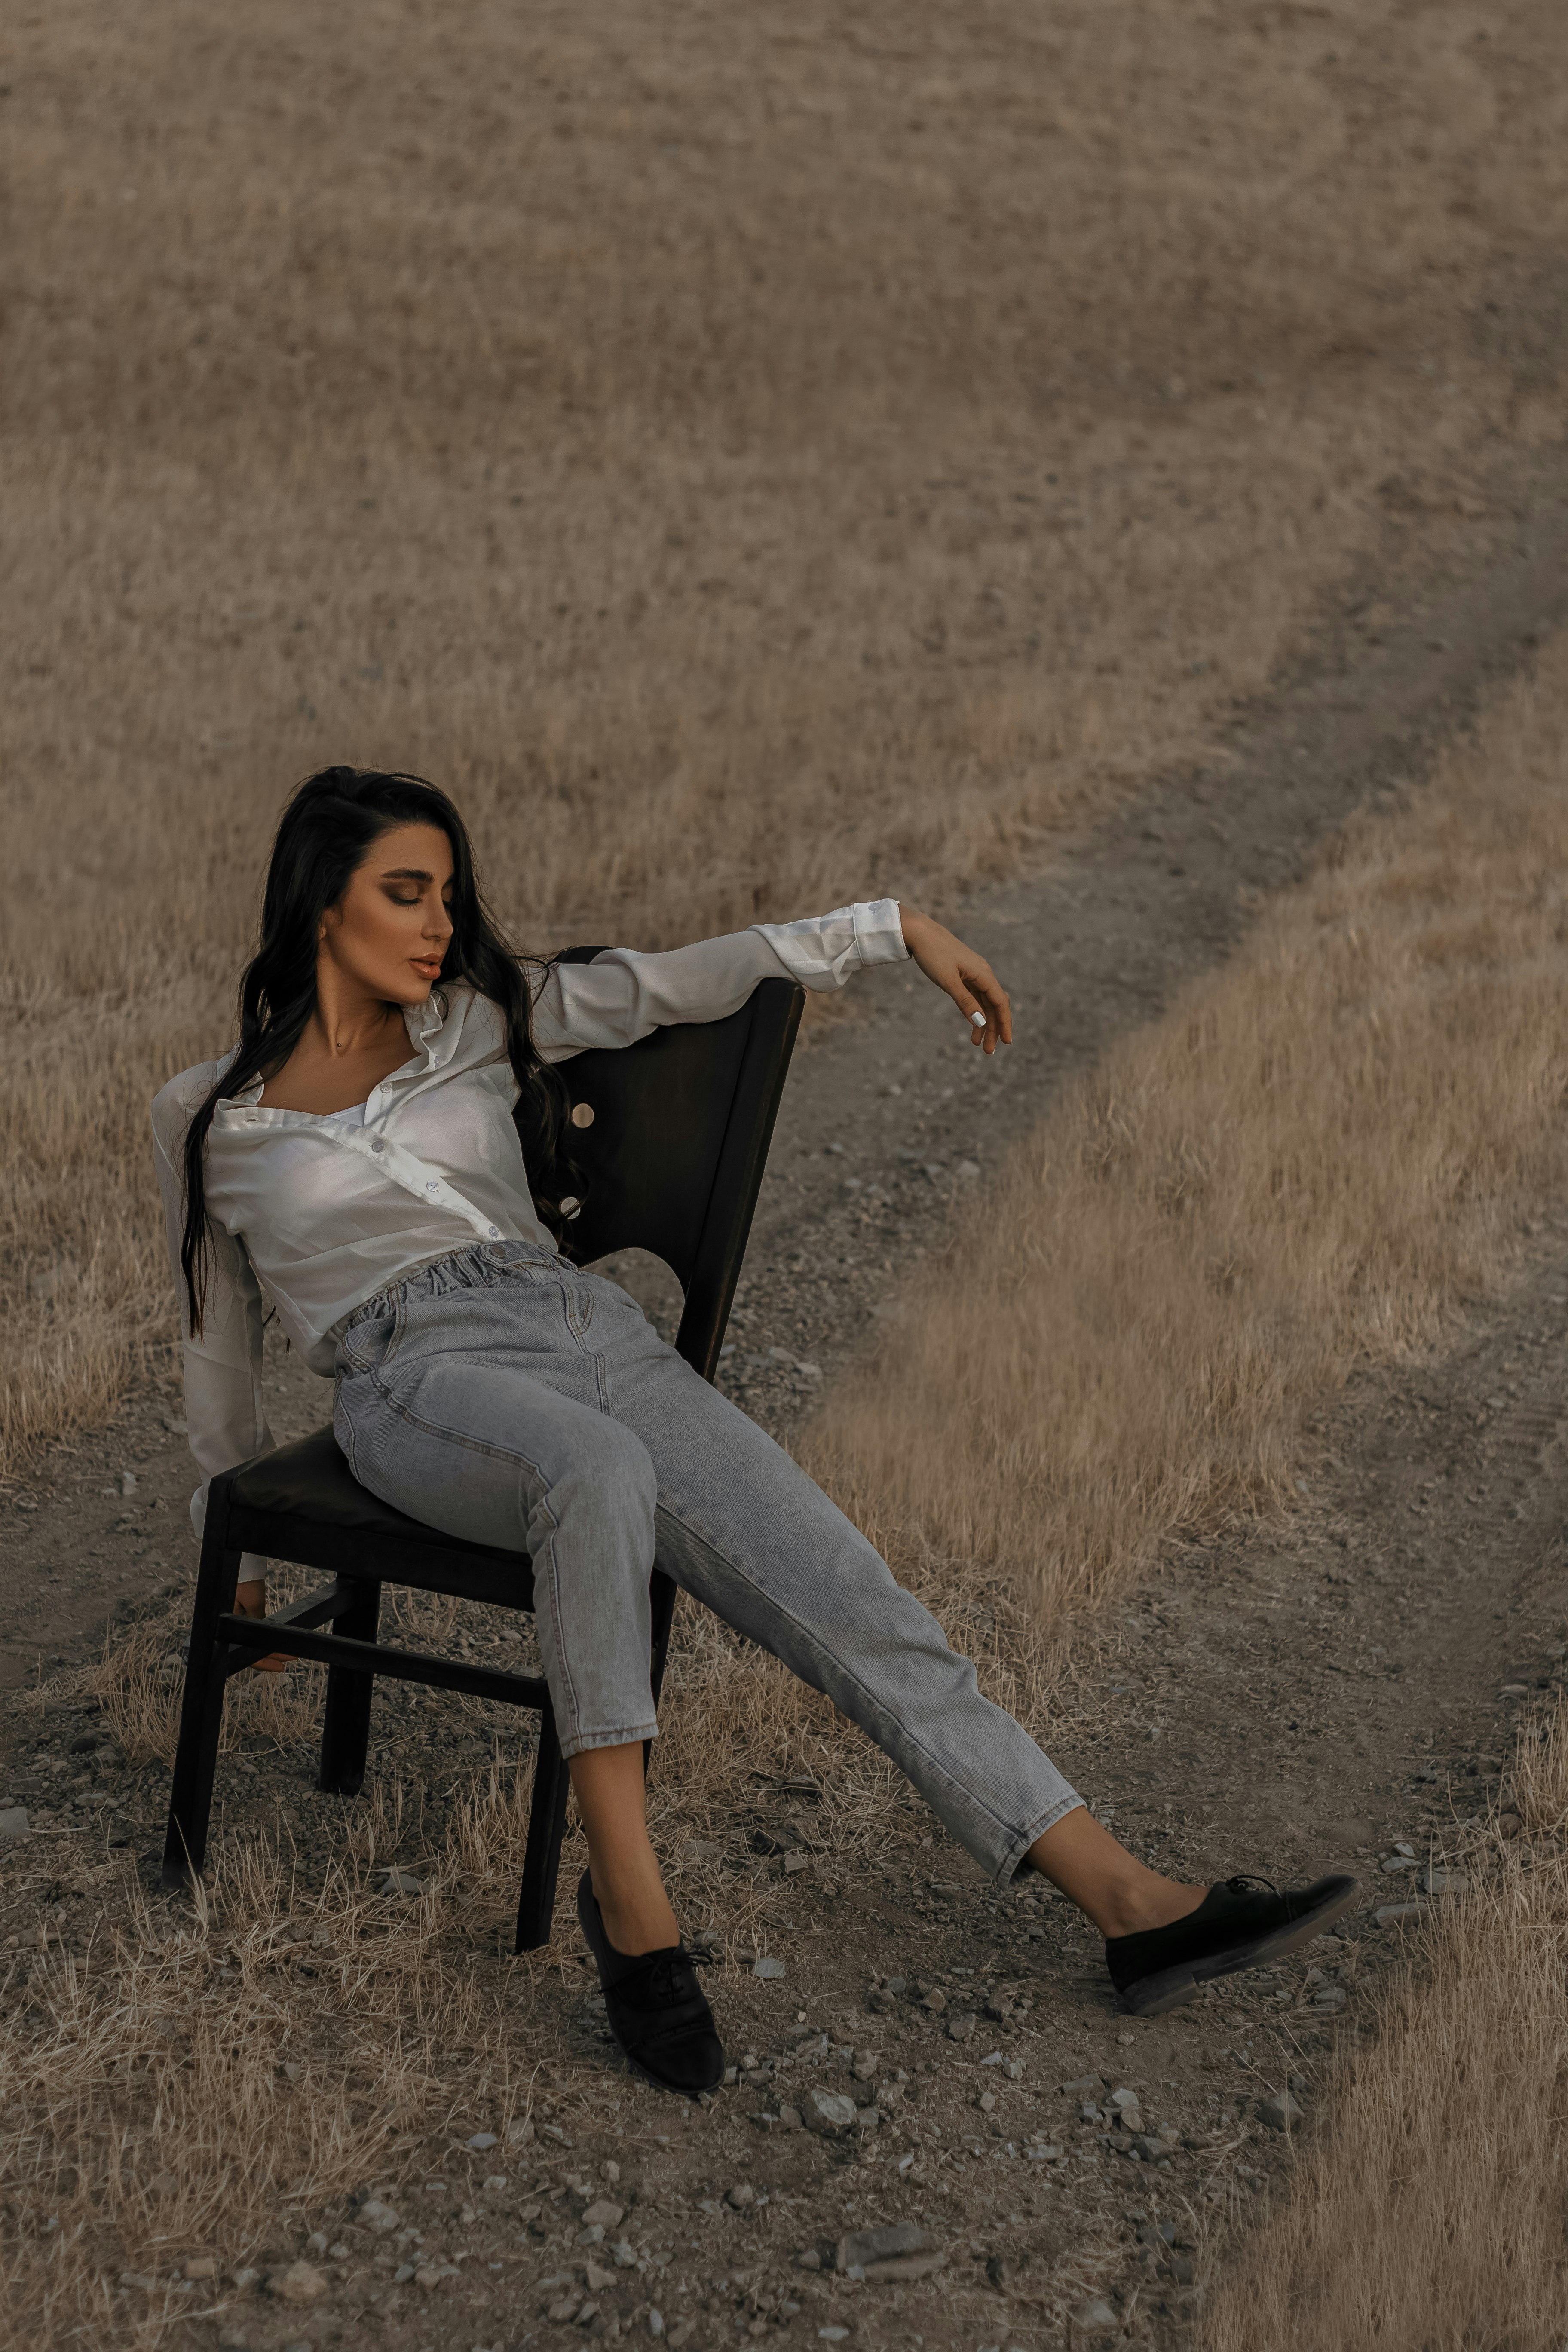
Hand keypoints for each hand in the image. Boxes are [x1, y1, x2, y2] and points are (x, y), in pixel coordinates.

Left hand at [897, 906, 1011, 1053]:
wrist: (919, 932)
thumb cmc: (933, 954)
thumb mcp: (948, 981)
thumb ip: (965, 1002)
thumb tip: (981, 1022)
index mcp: (983, 974)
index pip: (1000, 1003)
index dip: (1004, 1023)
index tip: (1006, 1042)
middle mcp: (982, 973)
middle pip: (993, 1005)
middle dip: (993, 1028)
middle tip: (988, 1051)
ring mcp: (973, 974)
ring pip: (984, 1002)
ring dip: (983, 1023)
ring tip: (976, 1043)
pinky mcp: (963, 974)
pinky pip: (975, 996)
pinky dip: (974, 1011)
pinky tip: (971, 1024)